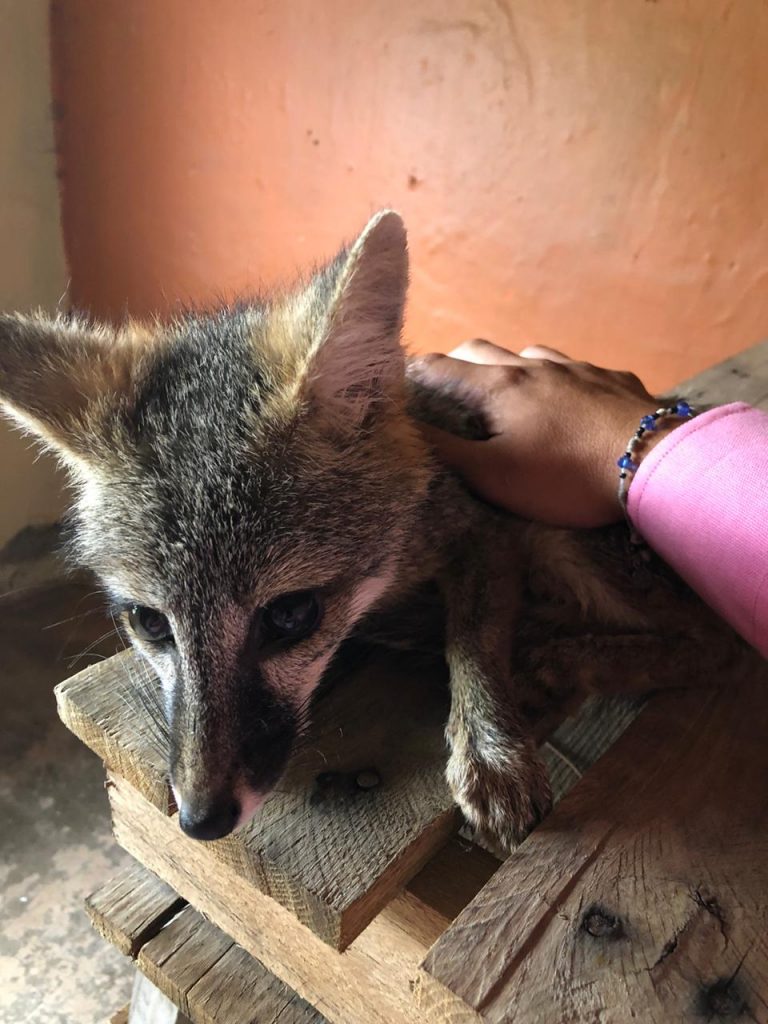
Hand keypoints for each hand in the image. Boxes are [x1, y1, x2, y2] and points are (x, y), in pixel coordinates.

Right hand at [411, 340, 661, 527]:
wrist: (656, 465)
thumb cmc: (565, 476)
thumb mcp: (493, 474)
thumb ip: (444, 450)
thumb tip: (397, 428)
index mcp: (499, 386)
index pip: (440, 366)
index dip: (413, 373)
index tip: (397, 383)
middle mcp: (536, 366)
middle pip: (482, 349)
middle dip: (457, 364)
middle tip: (448, 390)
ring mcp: (580, 369)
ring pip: (532, 353)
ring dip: (511, 366)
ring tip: (511, 393)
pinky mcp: (616, 381)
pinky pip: (580, 369)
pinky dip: (561, 378)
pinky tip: (573, 400)